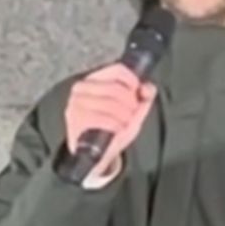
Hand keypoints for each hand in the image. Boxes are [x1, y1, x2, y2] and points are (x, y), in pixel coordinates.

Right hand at [64, 63, 157, 179]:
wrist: (95, 155)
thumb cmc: (112, 129)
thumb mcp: (132, 112)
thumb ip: (144, 97)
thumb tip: (148, 87)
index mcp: (94, 80)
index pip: (117, 70)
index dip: (132, 81)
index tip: (138, 93)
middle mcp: (81, 88)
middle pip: (116, 88)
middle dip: (130, 104)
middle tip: (131, 115)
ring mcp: (76, 103)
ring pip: (111, 104)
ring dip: (124, 117)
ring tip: (124, 124)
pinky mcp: (76, 119)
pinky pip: (104, 119)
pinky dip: (116, 126)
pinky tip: (116, 130)